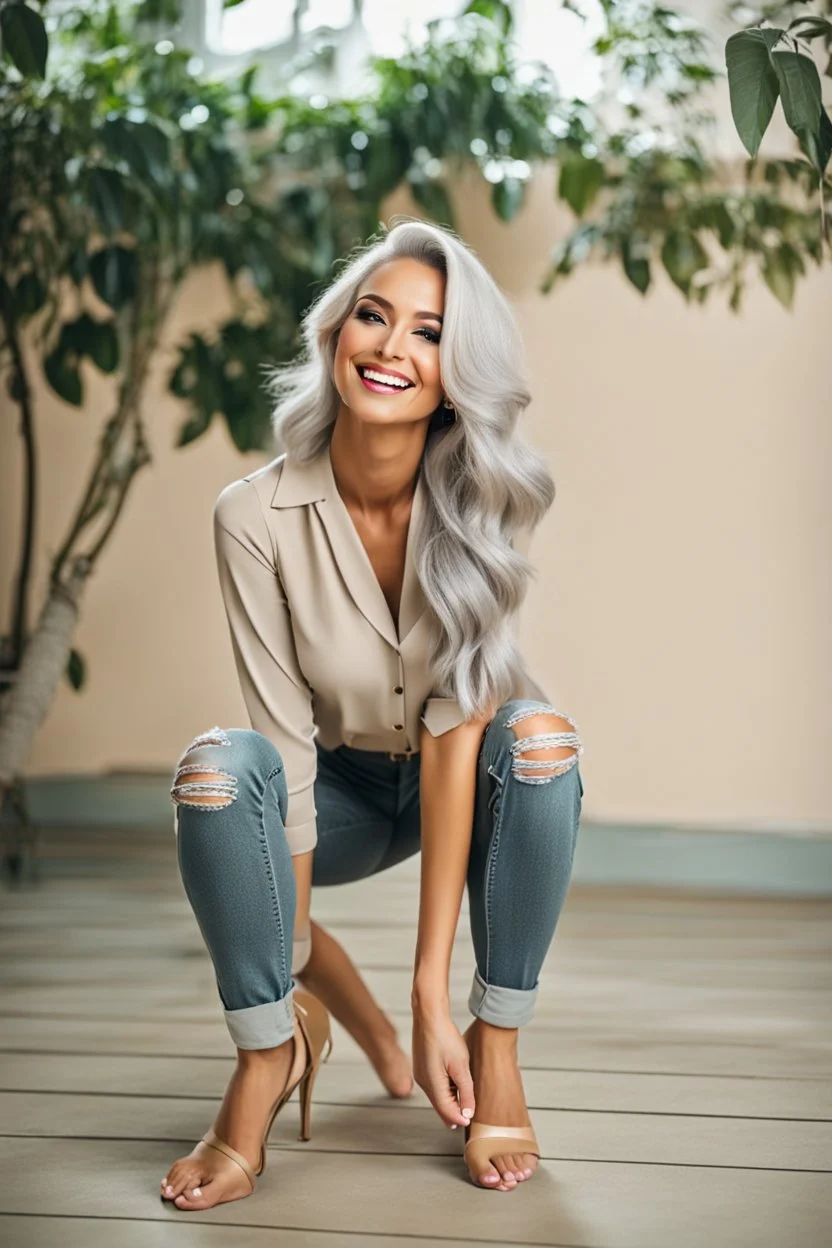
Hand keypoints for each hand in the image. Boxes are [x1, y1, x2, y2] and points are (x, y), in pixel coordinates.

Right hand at [412, 1005, 474, 1129]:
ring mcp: (420, 1073)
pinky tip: (453, 1086)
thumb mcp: (461, 1065)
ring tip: (462, 1104)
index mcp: (432, 1084)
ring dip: (449, 1101)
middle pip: (439, 1105)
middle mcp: (423, 1082)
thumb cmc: (444, 1036)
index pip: (446, 1110)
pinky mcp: (421, 1066)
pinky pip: (433, 1085)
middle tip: (464, 1120)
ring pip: (436, 1096)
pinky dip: (444, 1090)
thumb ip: (466, 1091)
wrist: (429, 1015)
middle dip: (452, 1113)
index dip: (458, 1118)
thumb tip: (467, 1113)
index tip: (469, 1121)